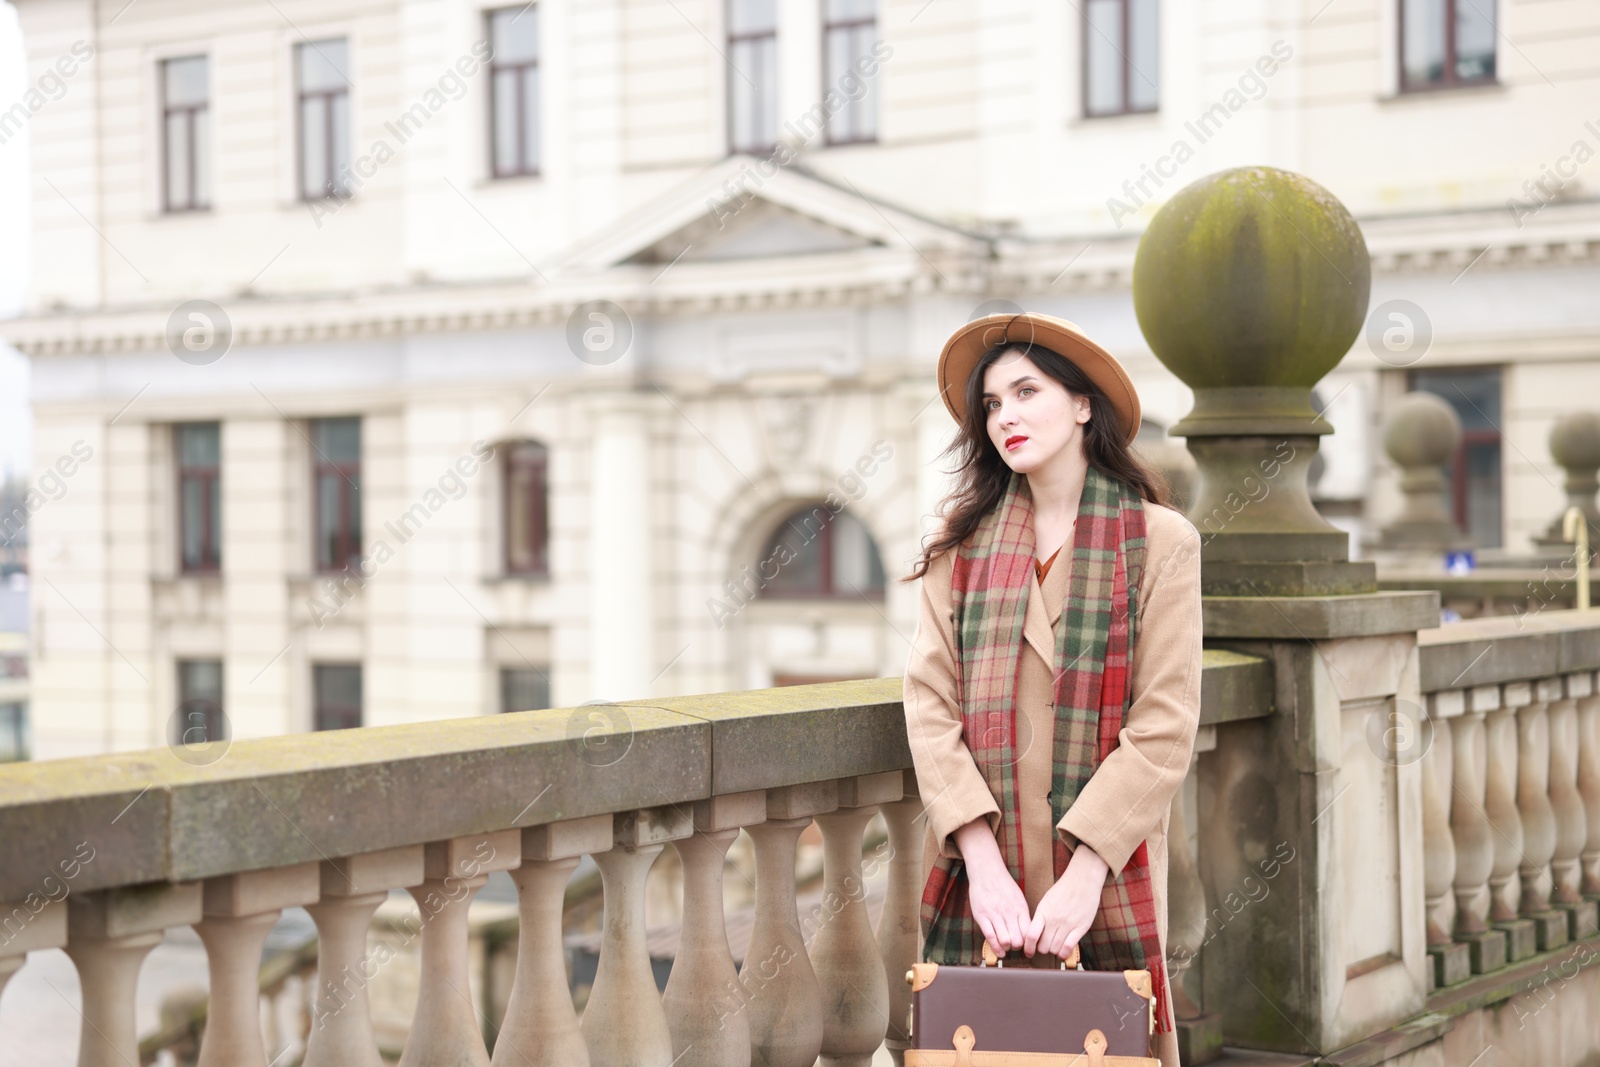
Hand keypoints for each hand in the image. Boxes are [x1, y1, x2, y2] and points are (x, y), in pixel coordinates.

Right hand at [951, 817, 1031, 955]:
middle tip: (1015, 947)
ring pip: (1004, 940)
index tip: (1026, 946)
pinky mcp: (981, 916)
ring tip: (1006, 947)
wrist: (986, 871)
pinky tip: (999, 951)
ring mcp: (994, 914)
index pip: (1029, 933)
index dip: (1028, 943)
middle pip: (1018, 940)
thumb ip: (1023, 915)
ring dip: (1006, 948)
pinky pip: (990, 936)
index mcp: (1020, 908)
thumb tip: (1028, 932)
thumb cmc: (1003, 885)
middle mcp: (1009, 912)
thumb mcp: (1019, 898)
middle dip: (1017, 947)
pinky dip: (995, 947)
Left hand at [1024, 844, 1108, 958]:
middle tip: (1045, 945)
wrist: (1083, 880)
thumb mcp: (1046, 901)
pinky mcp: (1081, 927)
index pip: (1031, 935)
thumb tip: (1033, 935)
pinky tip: (1063, 950)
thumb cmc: (1063, 890)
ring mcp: (1068, 924)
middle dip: (1042, 949)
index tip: (1028, 952)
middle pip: (1043, 946)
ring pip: (1055, 949)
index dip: (1028, 947)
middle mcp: (1055, 919)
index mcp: (1043, 912)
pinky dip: (1064, 953)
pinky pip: (1069, 947)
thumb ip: (1040, 918)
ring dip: (1054, 951)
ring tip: (1055, 946)